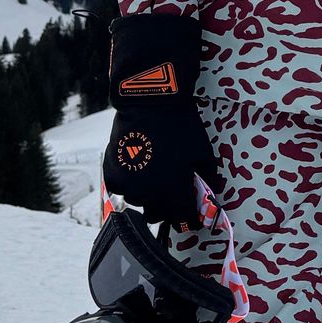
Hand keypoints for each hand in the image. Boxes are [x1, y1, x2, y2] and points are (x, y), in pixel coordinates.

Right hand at [104, 12, 221, 226]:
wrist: (150, 103)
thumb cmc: (181, 127)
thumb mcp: (204, 154)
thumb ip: (207, 181)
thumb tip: (209, 196)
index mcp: (174, 192)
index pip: (183, 220)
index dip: (187, 218)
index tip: (189, 214)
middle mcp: (149, 194)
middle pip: (157, 216)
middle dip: (166, 208)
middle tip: (170, 193)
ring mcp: (128, 184)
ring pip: (137, 201)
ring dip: (145, 195)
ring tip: (151, 176)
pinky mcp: (112, 172)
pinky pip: (119, 188)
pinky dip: (126, 183)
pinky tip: (135, 168)